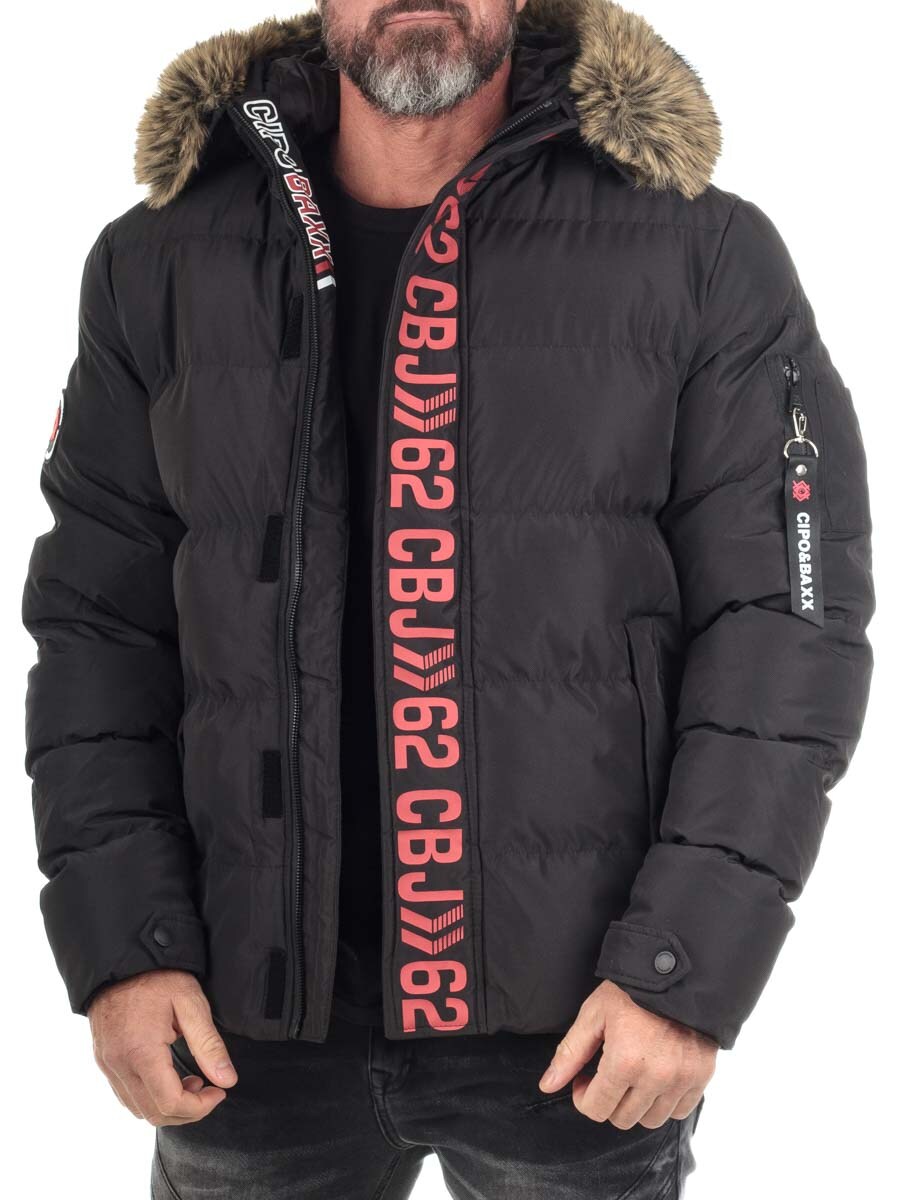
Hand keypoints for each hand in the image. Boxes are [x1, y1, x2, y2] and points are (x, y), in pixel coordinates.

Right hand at [88, 968, 237, 1125]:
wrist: (121, 960)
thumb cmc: (157, 976)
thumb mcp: (190, 1002)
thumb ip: (209, 1044)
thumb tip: (227, 1080)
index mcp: (141, 1052)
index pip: (170, 1103)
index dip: (200, 1107)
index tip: (219, 1091)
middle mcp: (119, 1065)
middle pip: (154, 1114)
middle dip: (187, 1111)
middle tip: (209, 1088)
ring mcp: (108, 1065)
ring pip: (138, 1109)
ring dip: (168, 1106)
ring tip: (191, 1080)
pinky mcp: (103, 1061)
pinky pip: (125, 1095)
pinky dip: (150, 1097)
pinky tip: (168, 1077)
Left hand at [538, 980, 716, 1128]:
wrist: (678, 972)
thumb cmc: (631, 990)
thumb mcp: (594, 1014)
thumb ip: (570, 1052)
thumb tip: (548, 1085)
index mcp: (625, 1061)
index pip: (596, 1109)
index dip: (583, 1097)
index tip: (584, 1080)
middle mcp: (656, 1077)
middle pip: (622, 1119)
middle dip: (608, 1101)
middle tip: (606, 1075)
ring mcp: (682, 1080)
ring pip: (651, 1120)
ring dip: (636, 1105)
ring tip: (632, 1076)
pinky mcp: (702, 1077)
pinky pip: (680, 1111)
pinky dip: (665, 1102)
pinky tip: (655, 1077)